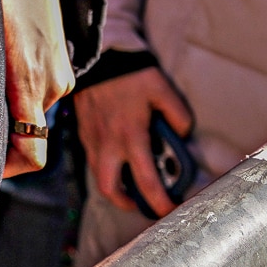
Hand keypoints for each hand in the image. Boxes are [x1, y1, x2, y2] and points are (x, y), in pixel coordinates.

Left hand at [0, 0, 75, 175]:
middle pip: (25, 136)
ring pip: (30, 113)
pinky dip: (20, 92)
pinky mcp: (62, 64)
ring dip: (8, 110)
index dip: (5, 170)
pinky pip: (40, 93)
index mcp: (26, 77)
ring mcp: (60, 74)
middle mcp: (50, 82)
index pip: (31, 154)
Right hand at [73, 67, 194, 214]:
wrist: (98, 55)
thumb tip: (183, 134)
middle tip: (142, 201)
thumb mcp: (162, 90)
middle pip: (111, 190)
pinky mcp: (83, 130)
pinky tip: (117, 155)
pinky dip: (105, 166)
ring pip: (98, 176)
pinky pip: (92, 158)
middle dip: (127, 203)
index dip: (160, 203)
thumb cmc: (131, 73)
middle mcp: (108, 144)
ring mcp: (92, 138)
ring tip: (131, 181)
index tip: (170, 212)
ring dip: (115, 185)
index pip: (146, 183)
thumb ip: (178, 115)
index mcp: (131, 137)